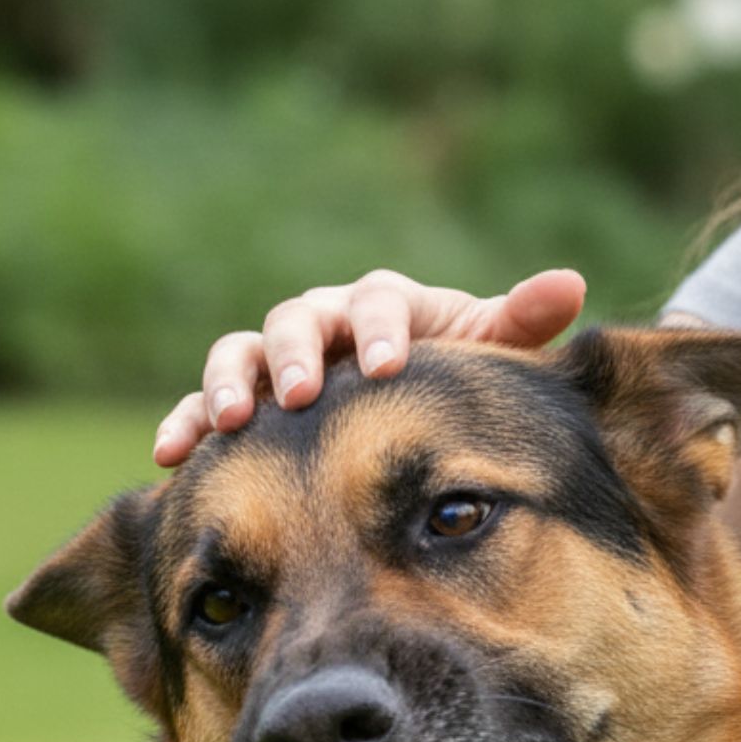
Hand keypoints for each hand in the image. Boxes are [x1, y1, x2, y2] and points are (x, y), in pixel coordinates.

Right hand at [152, 268, 585, 465]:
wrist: (402, 408)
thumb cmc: (448, 377)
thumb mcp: (485, 354)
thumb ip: (517, 324)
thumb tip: (569, 285)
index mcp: (382, 306)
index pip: (378, 302)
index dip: (379, 328)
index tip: (387, 363)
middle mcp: (320, 323)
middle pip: (296, 320)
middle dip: (295, 353)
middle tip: (302, 390)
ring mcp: (272, 362)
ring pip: (237, 355)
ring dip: (230, 384)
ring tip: (233, 419)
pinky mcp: (240, 405)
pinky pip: (202, 409)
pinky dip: (185, 424)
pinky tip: (170, 456)